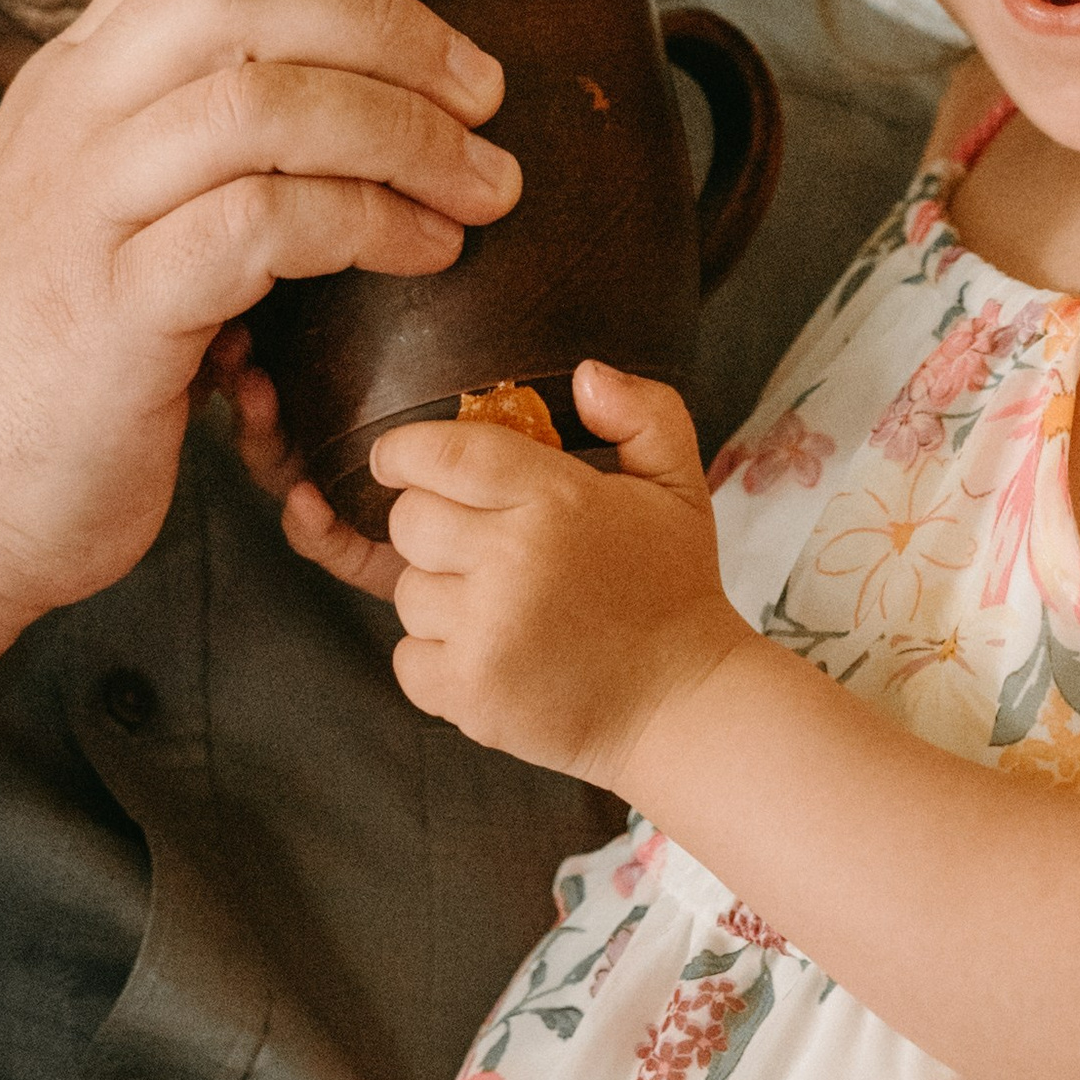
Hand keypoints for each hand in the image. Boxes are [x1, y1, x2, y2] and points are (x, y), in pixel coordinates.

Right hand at [0, 0, 517, 628]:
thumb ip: (201, 143)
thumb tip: (365, 93)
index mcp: (73, 81)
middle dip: (387, 18)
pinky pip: (261, 224)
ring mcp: (81, 212)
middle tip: (487, 83)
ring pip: (261, 99)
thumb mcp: (117, 218)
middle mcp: (69, 121)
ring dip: (401, 128)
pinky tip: (426, 250)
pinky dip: (367, 222)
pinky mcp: (111, 313)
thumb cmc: (67, 368)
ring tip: (485, 180)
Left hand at [373, 362, 749, 785]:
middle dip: (429, 526)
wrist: (685, 704)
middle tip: (476, 544)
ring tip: (500, 607)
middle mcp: (515, 557)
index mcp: (558, 498)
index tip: (394, 459)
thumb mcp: (677, 485)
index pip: (446, 453)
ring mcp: (489, 628)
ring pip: (406, 591)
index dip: (404, 451)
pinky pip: (407, 657)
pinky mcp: (472, 690)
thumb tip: (584, 375)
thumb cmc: (673, 591)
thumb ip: (642, 412)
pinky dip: (435, 659)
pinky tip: (491, 654)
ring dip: (438, 597)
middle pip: (409, 519)